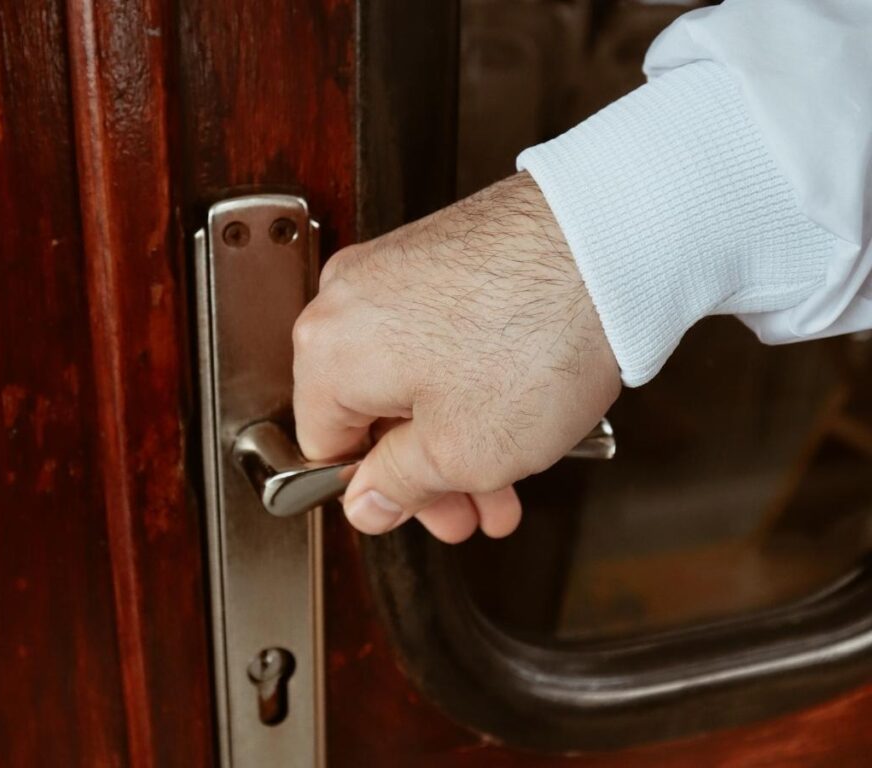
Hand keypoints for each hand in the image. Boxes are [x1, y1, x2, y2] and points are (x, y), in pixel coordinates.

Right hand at [292, 174, 620, 542]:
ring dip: (457, 435)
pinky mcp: (437, 255)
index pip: (324, 448)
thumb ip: (400, 487)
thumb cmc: (534, 339)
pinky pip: (436, 337)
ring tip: (510, 474)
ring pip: (410, 378)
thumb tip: (367, 503)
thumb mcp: (461, 453)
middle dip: (430, 472)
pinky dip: (468, 383)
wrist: (608, 243)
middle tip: (473, 506)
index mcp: (328, 352)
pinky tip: (513, 418)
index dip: (375, 494)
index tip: (418, 510)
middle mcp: (347, 300)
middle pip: (372, 413)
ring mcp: (394, 270)